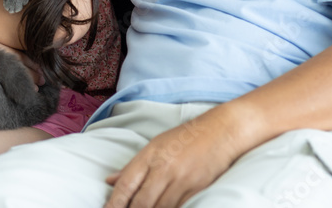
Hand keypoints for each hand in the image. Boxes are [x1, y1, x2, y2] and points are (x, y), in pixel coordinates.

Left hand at [104, 105, 244, 207]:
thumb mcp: (155, 145)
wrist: (221, 131)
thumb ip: (133, 167)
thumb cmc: (186, 138)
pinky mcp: (197, 190)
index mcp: (149, 156)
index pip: (126, 185)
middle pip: (142, 202)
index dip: (114, 204)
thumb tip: (110, 181)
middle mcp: (164, 169)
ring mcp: (182, 180)